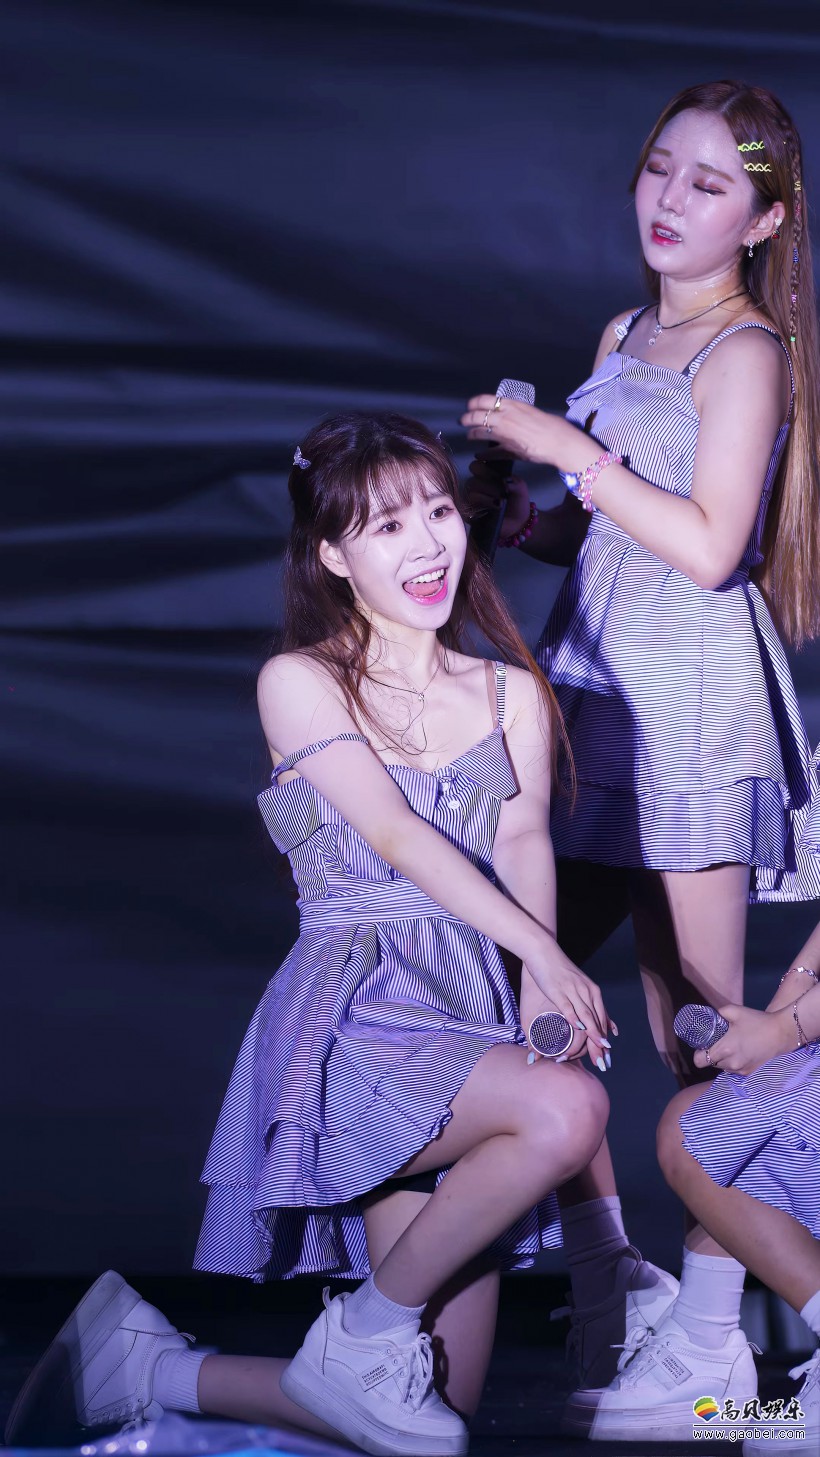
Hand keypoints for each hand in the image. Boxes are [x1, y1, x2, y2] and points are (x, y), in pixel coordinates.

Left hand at [461, 393, 575, 466]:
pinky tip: (479, 455)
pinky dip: (483, 454)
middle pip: (476, 415)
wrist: (560, 442)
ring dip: (471, 434)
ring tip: (469, 435)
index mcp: (512, 405)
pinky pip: (490, 452)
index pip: (484, 400)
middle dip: (467, 418)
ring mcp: (504, 434)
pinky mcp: (508, 450)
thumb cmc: (553, 426)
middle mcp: (505, 417)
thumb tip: (511, 414)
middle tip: (463, 421)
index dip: (473, 403)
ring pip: (479, 432)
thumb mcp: (532, 411)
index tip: (470, 406)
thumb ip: (517, 413)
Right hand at [465, 459, 530, 537]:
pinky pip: (469, 510)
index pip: (475, 466)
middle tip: (502, 492)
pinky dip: (482, 509)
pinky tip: (493, 511)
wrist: (518, 523)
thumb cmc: (517, 502)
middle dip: (488, 486)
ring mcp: (472, 501)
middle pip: (472, 480)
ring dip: (487, 498)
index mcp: (486, 475)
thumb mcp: (520, 488)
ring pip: (471, 494)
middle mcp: (476, 486)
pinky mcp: (470, 515)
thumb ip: (513, 481)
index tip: (498, 477)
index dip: (484, 470)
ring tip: (500, 503)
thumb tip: (504, 481)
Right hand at [522, 946, 614, 1071]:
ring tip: (594, 1055)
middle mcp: (587, 992)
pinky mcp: (560, 990)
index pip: (602, 1020)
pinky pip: (569, 1008)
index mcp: (592, 992)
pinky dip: (574, 1021)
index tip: (607, 1056)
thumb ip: (580, 1004)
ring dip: (590, 1038)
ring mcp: (574, 991)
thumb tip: (582, 1023)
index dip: (604, 1039)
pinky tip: (578, 1030)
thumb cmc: (556, 970)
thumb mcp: (574, 986)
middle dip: (600, 1045)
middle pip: (597, 1023)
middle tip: (604, 1064)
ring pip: (587, 1018)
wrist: (542, 951)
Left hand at [692, 1003, 794, 1075]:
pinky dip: (734, 1063)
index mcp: (725, 1048)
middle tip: (718, 1043)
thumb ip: (719, 1013)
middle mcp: (731, 1063)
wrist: (782, 1033)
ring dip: (723, 1059)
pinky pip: (735, 1070)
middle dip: (712, 1054)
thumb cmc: (757, 1021)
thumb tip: (710, 1015)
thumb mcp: (735, 1011)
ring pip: (723, 1068)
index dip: (698, 1054)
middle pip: (711, 1064)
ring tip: (732, 1046)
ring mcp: (741, 1070)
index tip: (702, 1046)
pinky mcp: (750, 1073)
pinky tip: (742, 1052)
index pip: (700, 1061)